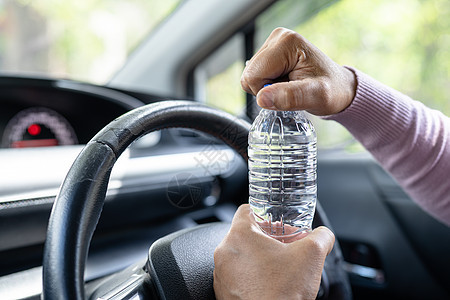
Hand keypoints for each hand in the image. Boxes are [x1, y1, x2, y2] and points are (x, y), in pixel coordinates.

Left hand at [213, 204, 334, 299]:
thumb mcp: (311, 256)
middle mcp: (225, 251)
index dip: (265, 213)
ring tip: (278, 267)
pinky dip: (250, 275)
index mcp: (240, 234)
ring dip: (258, 257)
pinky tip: (269, 283)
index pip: (246, 209)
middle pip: (245, 234)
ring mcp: (221, 272)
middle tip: (285, 247)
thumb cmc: (283, 291)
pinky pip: (236, 275)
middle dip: (267, 239)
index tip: (277, 223)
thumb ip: (321, 237)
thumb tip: (324, 235)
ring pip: (240, 255)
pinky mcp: (223, 291)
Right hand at [241, 27, 355, 115]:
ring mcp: (273, 44)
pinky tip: (286, 83)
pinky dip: (268, 85)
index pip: (253, 75)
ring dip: (268, 88)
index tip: (290, 91)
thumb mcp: (316, 96)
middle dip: (267, 89)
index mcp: (286, 43)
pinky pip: (255, 75)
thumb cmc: (332, 90)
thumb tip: (262, 98)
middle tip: (290, 89)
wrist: (339, 88)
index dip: (267, 91)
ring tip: (290, 86)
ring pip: (250, 76)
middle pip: (249, 75)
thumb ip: (290, 97)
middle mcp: (278, 38)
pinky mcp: (271, 53)